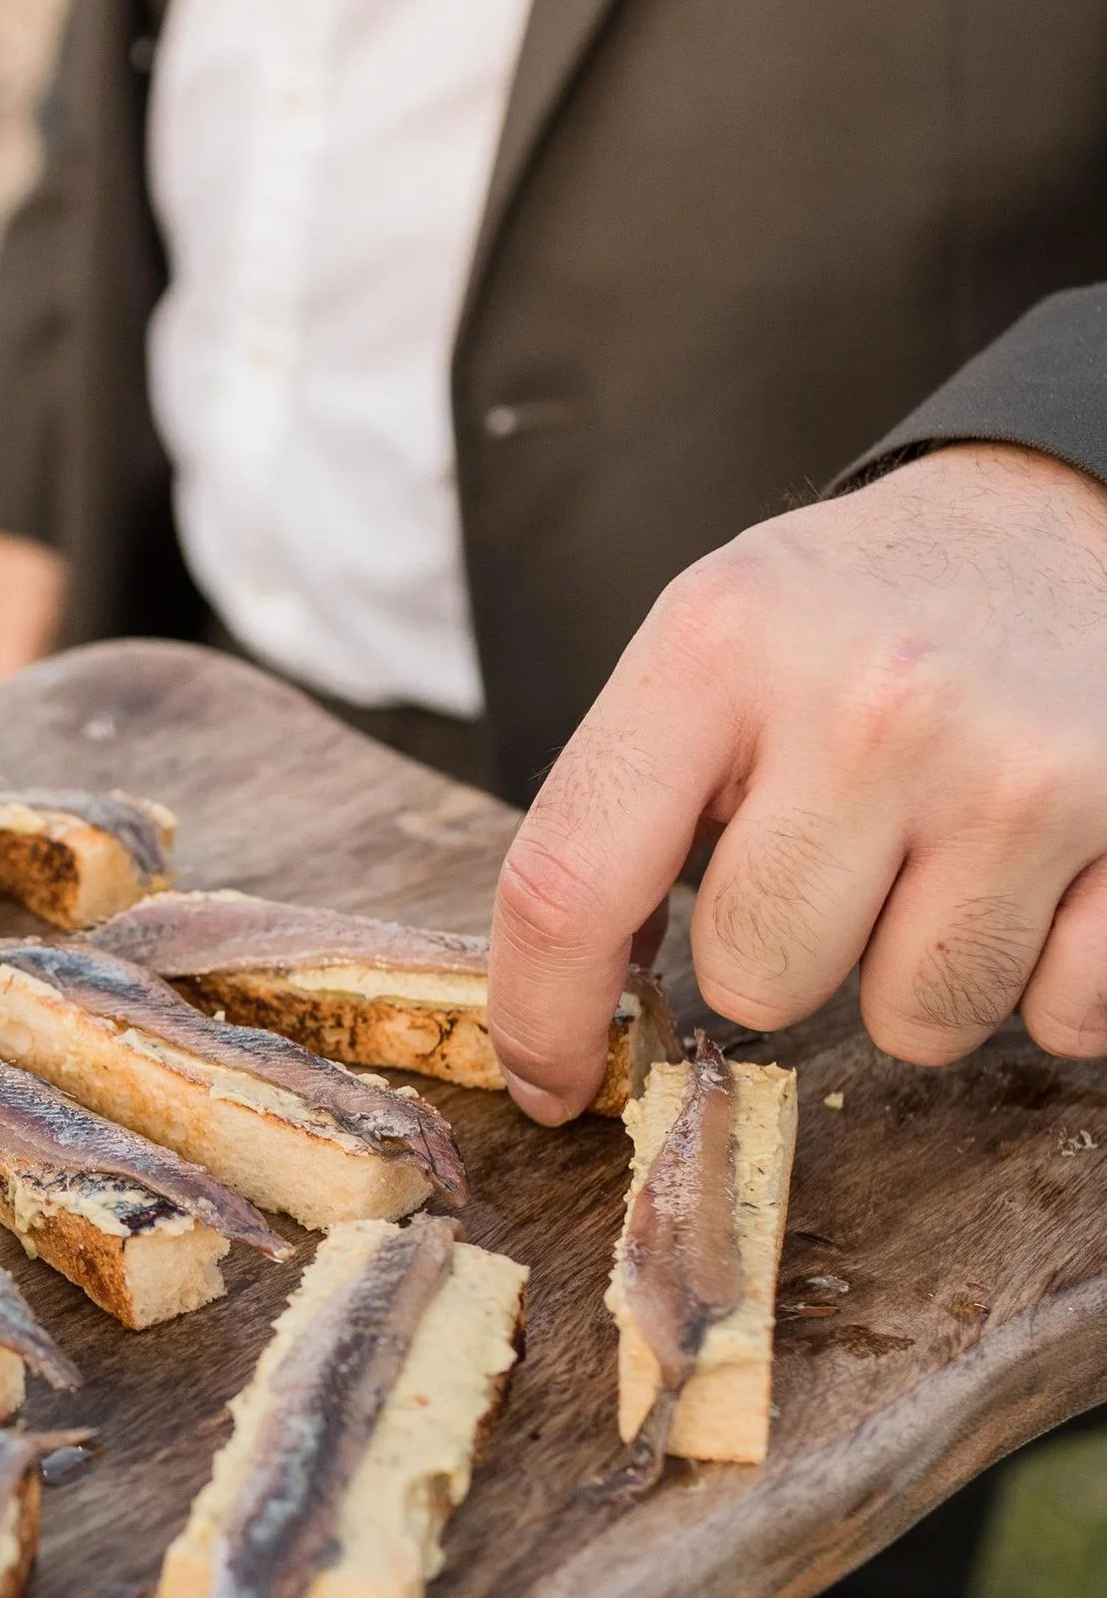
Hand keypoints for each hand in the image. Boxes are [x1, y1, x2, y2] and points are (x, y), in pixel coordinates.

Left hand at [488, 444, 1106, 1120]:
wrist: (1062, 516)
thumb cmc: (865, 608)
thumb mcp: (716, 643)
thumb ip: (626, 805)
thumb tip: (574, 1003)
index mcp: (721, 644)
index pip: (573, 885)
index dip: (543, 1016)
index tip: (550, 1080)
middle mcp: (869, 705)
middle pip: (759, 981)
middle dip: (782, 957)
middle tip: (833, 860)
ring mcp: (1016, 771)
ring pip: (915, 1024)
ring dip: (918, 973)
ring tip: (941, 850)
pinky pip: (1058, 1017)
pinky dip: (1045, 976)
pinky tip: (1038, 870)